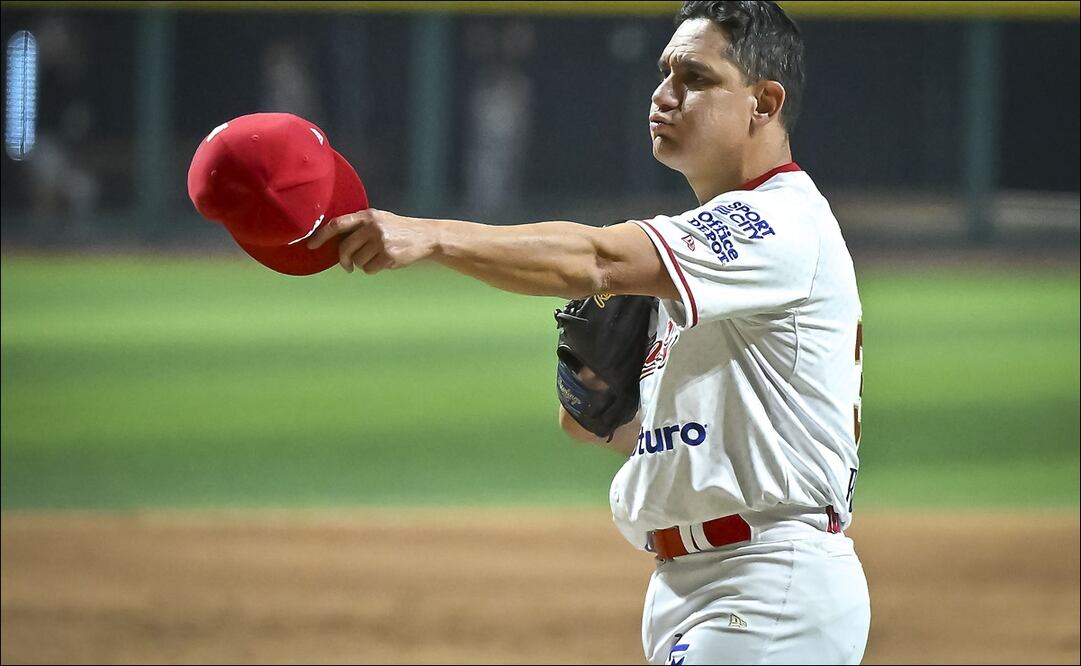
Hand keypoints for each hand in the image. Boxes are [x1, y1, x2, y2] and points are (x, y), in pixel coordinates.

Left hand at [307, 208, 437, 273]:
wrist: (425, 236)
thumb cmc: (396, 229)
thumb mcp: (378, 220)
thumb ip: (358, 227)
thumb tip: (332, 244)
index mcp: (367, 216)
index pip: (337, 224)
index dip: (321, 236)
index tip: (311, 245)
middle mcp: (373, 227)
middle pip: (345, 248)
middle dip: (344, 260)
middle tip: (347, 265)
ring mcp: (381, 242)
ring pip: (358, 261)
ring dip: (363, 264)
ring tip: (377, 257)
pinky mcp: (389, 256)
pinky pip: (369, 269)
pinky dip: (374, 269)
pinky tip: (385, 261)